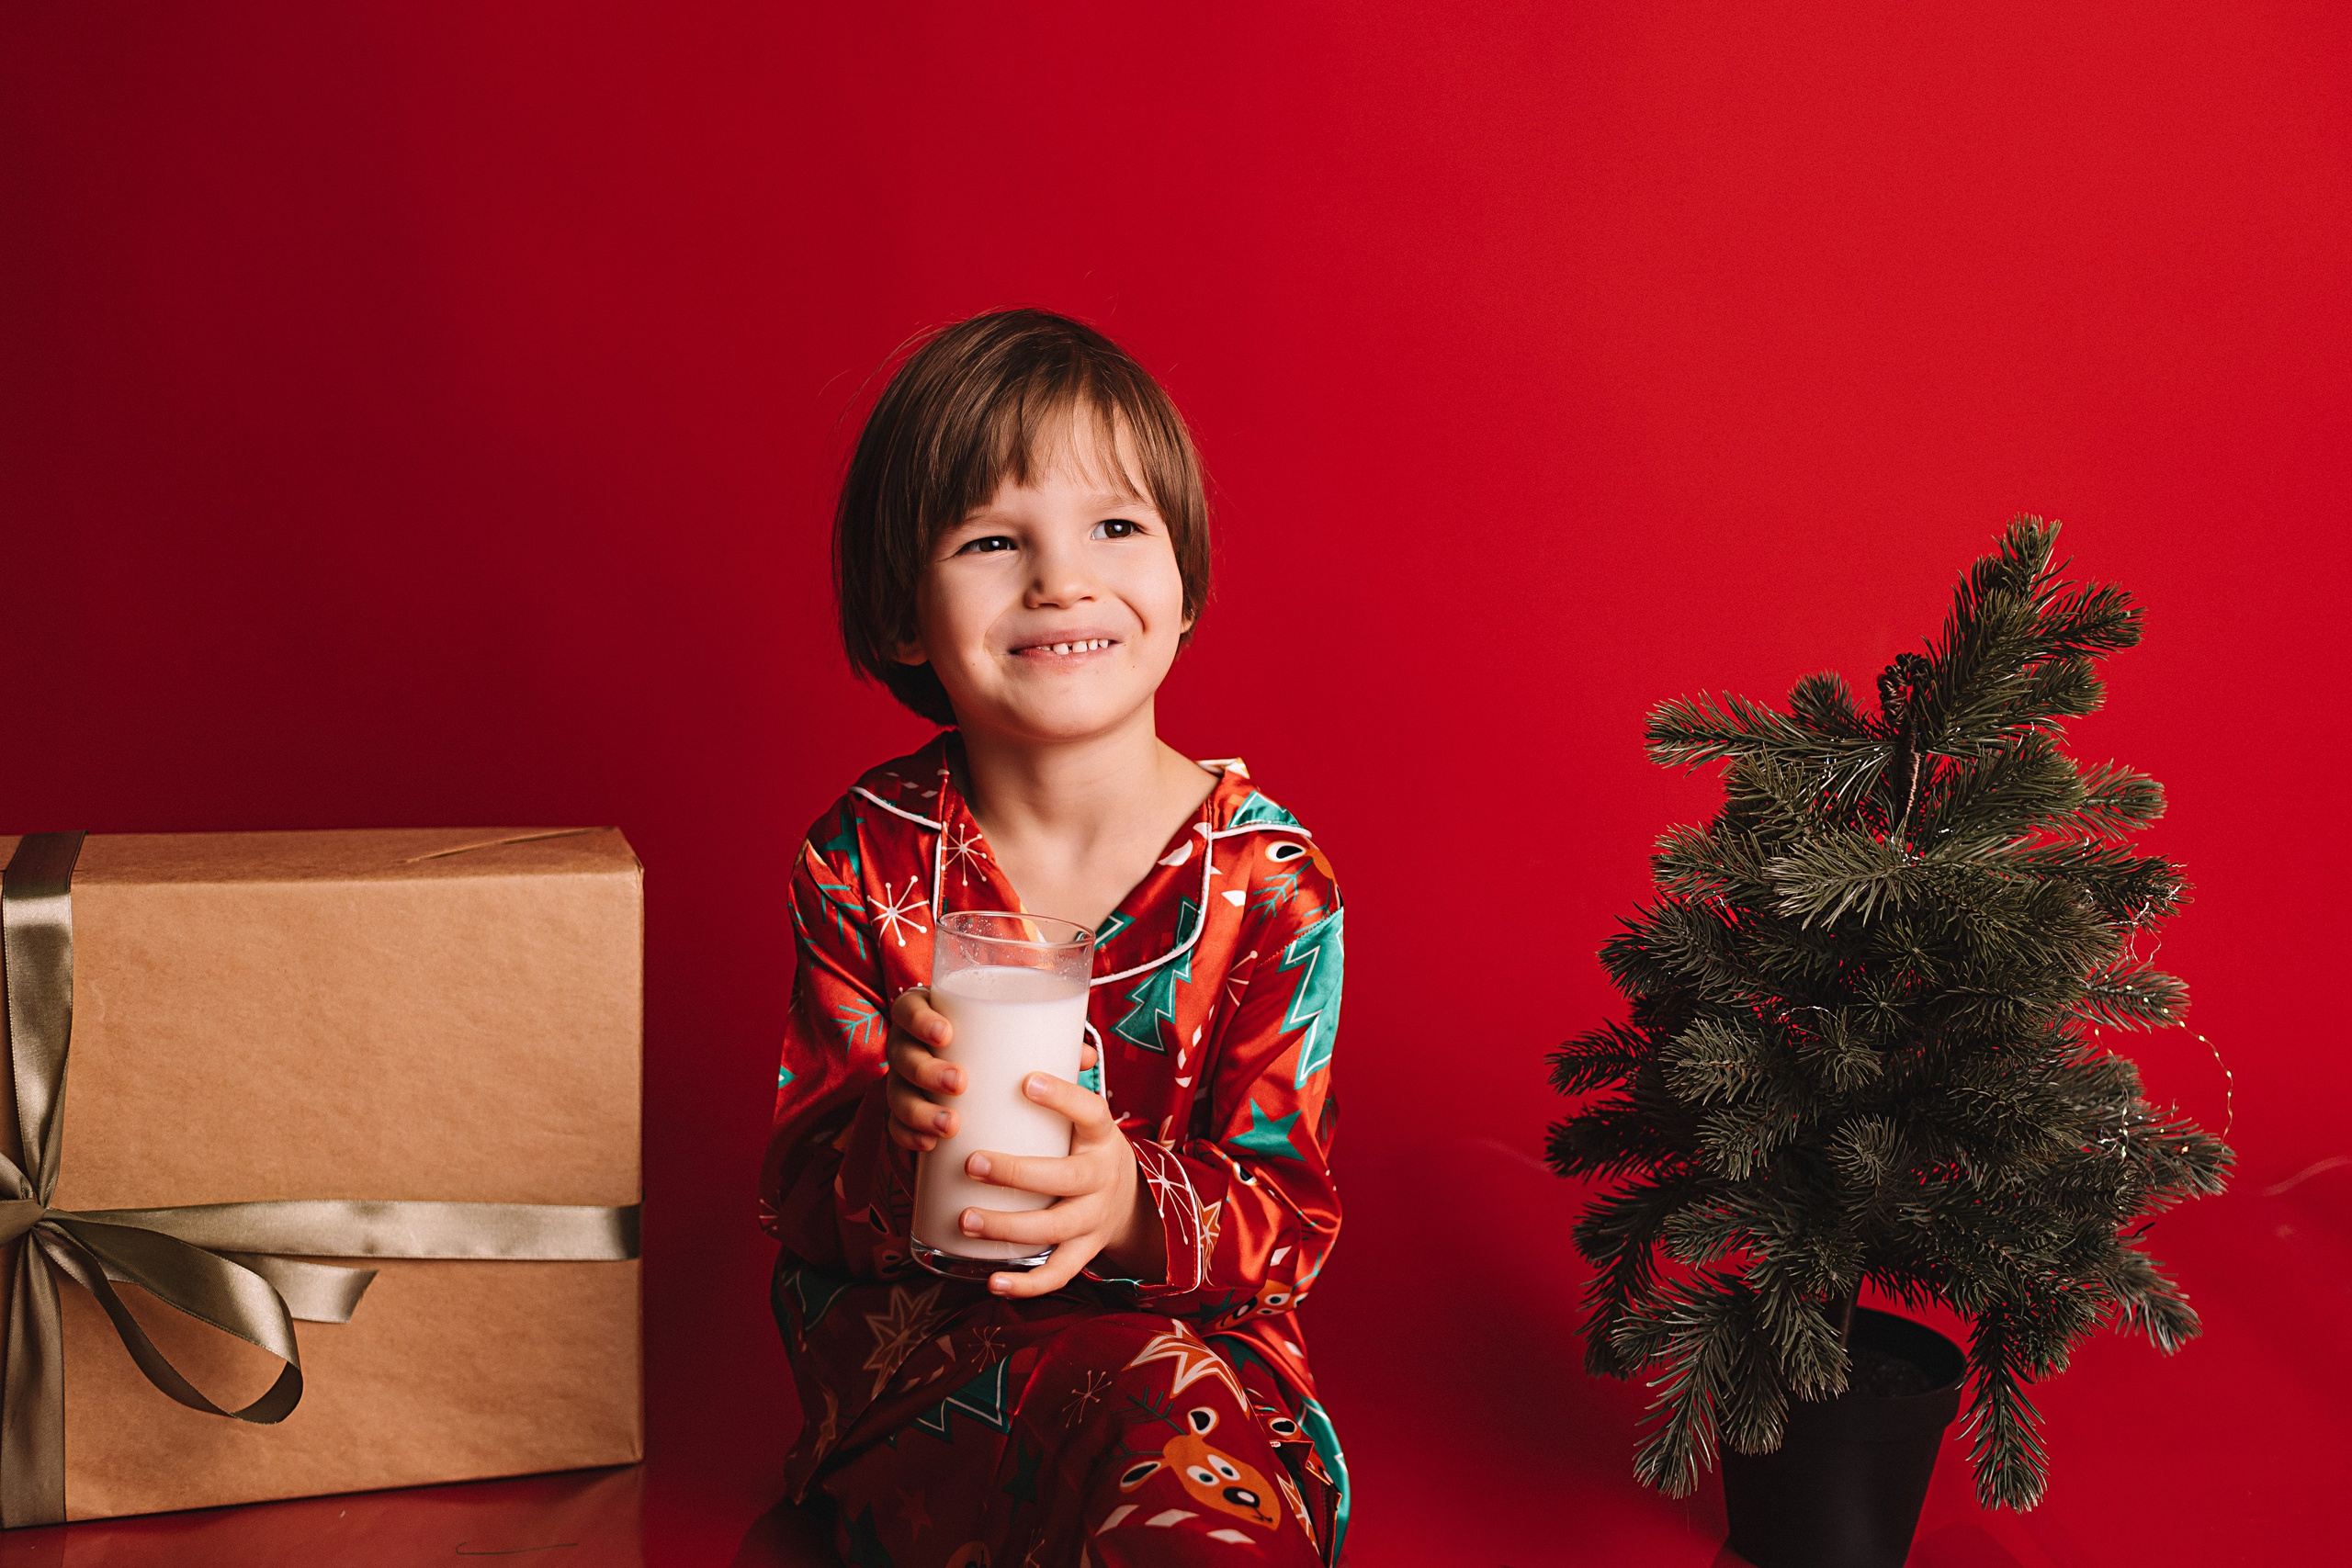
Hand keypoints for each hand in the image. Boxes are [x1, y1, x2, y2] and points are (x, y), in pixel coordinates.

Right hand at [882, 988, 1098, 1151]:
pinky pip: (895, 1128)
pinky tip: (929, 1146)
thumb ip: (1045, 1045)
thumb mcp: (1017, 1046)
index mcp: (929, 1018)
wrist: (979, 1098)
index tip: (947, 1033)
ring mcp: (903, 1085)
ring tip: (952, 1125)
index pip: (908, 1008)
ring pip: (897, 1094)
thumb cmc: (999, 1057)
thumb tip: (1083, 1056)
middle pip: (902, 1054)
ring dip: (920, 1111)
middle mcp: (908, 1049)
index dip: (920, 1019)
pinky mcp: (903, 1118)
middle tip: (961, 1083)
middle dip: (928, 1069)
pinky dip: (910, 1137)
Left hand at [959, 1071, 1164, 1297]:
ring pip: (1054, 1227)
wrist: (1128, 1202)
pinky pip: (1058, 1274)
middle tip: (971, 1162)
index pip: (1090, 1111)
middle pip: (1064, 1177)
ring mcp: (1093, 1219)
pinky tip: (991, 1281)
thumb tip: (1039, 1021)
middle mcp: (1102, 1179)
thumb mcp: (1084, 1114)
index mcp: (1102, 1136)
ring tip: (965, 1218)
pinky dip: (1026, 1286)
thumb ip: (1060, 1075)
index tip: (1024, 1079)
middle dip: (1016, 1172)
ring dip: (1008, 1226)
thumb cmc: (1085, 1146)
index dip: (1061, 1096)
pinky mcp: (1083, 1252)